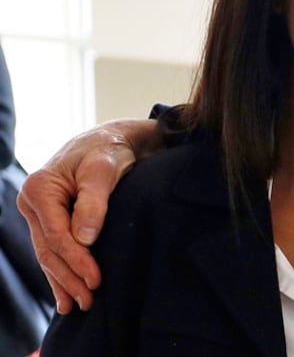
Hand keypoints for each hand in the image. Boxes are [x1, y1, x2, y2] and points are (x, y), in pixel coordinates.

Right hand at [17, 119, 153, 313]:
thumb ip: (94, 202)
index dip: (76, 260)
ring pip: (48, 254)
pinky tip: (65, 293)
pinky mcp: (49, 219)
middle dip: (69, 277)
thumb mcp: (104, 171)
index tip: (96, 279)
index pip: (56, 235)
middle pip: (49, 249)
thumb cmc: (108, 151)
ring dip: (63, 280)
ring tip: (78, 304)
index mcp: (39, 188)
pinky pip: (52, 250)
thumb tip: (85, 238)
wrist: (110, 141)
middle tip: (89, 300)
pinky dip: (59, 272)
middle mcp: (32, 202)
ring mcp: (38, 213)